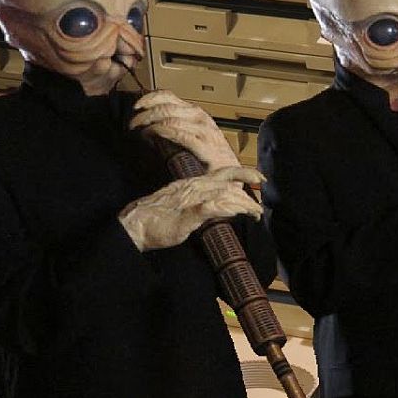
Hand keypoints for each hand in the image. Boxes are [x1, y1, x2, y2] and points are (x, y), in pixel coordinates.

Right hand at [119, 166, 264, 251]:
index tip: (258, 177)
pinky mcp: (188, 213)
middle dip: (248, 183)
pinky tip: (239, 213)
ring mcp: (191, 198)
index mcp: (192, 183)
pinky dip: (229, 208)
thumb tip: (219, 208)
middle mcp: (194, 186)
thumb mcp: (182, 207)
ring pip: (225, 193)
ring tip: (255, 213)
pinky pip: (213, 206)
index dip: (242, 173)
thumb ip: (201, 205)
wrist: (134, 224)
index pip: (222, 174)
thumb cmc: (156, 219)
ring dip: (243, 203)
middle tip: (263, 190)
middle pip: (227, 180)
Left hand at [130, 90, 239, 170]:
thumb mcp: (192, 136)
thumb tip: (149, 122)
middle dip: (145, 114)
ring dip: (150, 123)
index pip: (169, 96)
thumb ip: (175, 127)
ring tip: (138, 132)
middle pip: (167, 107)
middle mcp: (201, 118)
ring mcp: (205, 131)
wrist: (233, 176)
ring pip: (171, 118)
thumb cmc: (209, 159)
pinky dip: (162, 132)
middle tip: (131, 125)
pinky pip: (179, 134)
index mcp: (196, 113)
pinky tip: (150, 136)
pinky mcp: (205, 146)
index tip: (136, 106)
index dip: (150, 98)